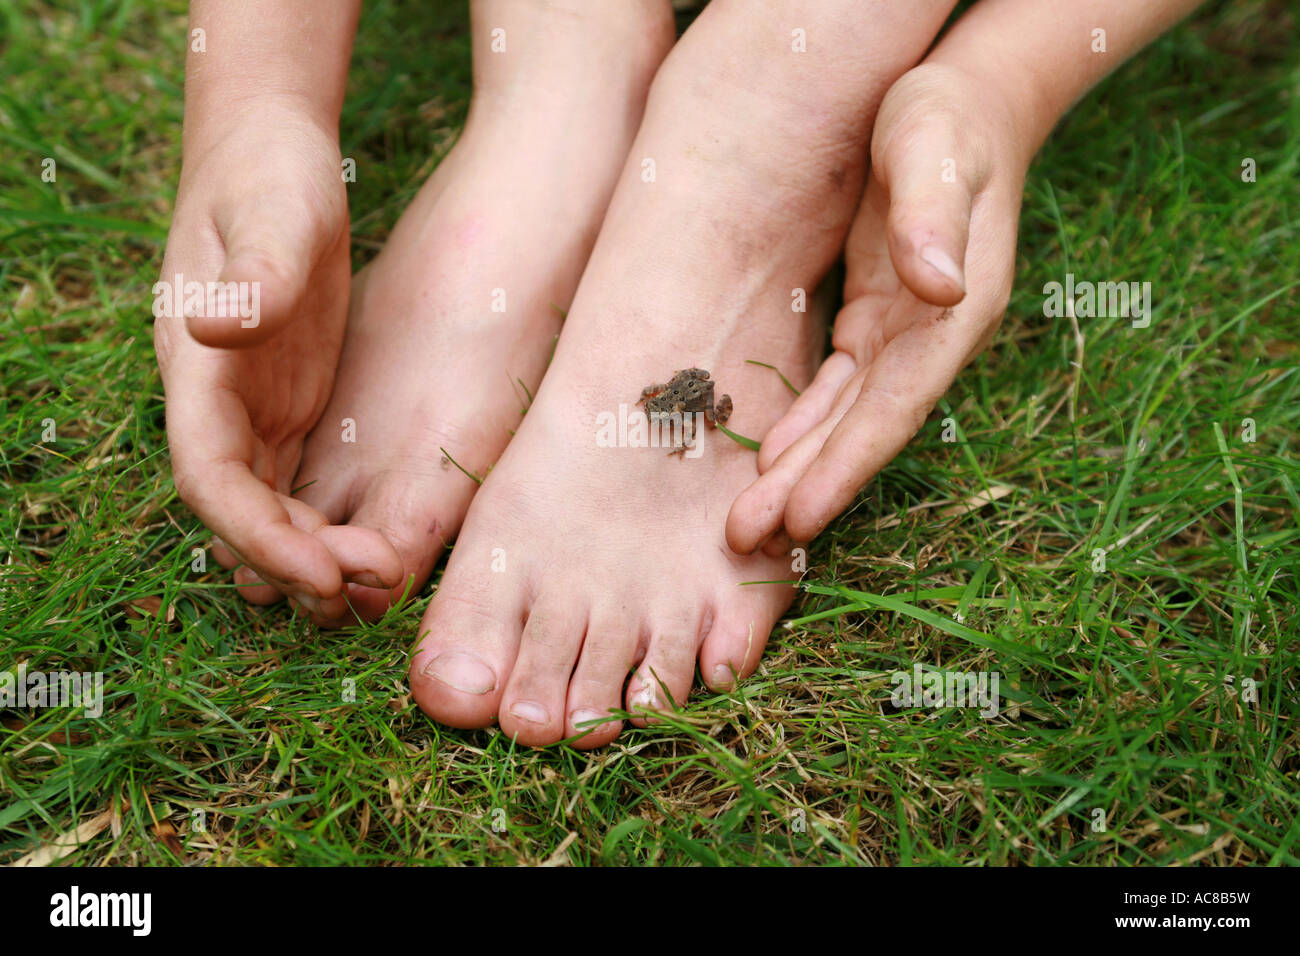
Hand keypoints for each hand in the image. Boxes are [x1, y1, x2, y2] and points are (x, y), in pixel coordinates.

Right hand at [155, 97, 401, 617]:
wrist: (273, 152)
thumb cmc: (268, 175)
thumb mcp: (272, 214)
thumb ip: (254, 272)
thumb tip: (215, 324)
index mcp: (198, 369)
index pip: (209, 476)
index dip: (255, 534)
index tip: (316, 572)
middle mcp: (216, 403)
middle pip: (240, 511)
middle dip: (293, 562)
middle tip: (366, 590)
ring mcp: (251, 408)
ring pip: (270, 508)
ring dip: (313, 556)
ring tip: (376, 583)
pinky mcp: (289, 404)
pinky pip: (297, 485)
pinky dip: (323, 526)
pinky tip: (371, 550)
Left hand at [727, 64, 1027, 552]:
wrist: (963, 103)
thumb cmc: (949, 121)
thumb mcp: (938, 151)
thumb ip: (936, 216)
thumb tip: (941, 287)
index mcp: (952, 315)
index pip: (892, 407)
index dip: (847, 466)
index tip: (801, 518)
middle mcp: (928, 339)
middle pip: (861, 431)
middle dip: (806, 488)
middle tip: (747, 541)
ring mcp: (901, 335)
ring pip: (843, 421)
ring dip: (797, 473)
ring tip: (748, 527)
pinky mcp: (872, 321)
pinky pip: (834, 391)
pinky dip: (802, 429)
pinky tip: (768, 463)